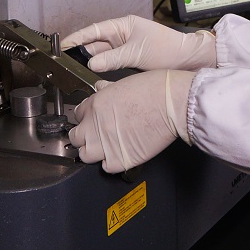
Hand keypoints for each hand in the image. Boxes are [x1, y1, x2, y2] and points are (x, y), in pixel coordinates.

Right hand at [61, 15, 215, 71]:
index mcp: (124, 25)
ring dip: (92, 60)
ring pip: (102, 54)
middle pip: (95, 42)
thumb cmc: (167, 49)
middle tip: (65, 61)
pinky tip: (94, 73)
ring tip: (76, 68)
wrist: (187, 59)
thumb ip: (112, 58)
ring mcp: (125, 46)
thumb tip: (91, 63)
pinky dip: (102, 67)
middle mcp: (122, 34)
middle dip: (81, 51)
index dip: (77, 37)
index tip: (63, 44)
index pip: (94, 30)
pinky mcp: (129, 58)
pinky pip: (110, 61)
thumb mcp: (137, 53)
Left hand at [68, 69, 194, 173]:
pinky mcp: (120, 159)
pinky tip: (120, 154)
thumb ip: (108, 89)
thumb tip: (101, 88)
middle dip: (83, 136)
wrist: (173, 103)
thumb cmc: (156, 89)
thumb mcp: (126, 82)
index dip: (86, 117)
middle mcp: (95, 125)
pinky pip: (106, 167)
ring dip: (93, 152)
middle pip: (75, 137)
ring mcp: (106, 144)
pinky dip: (111, 163)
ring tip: (105, 148)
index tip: (92, 120)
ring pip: (85, 155)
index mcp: (95, 104)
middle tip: (95, 135)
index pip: (77, 115)